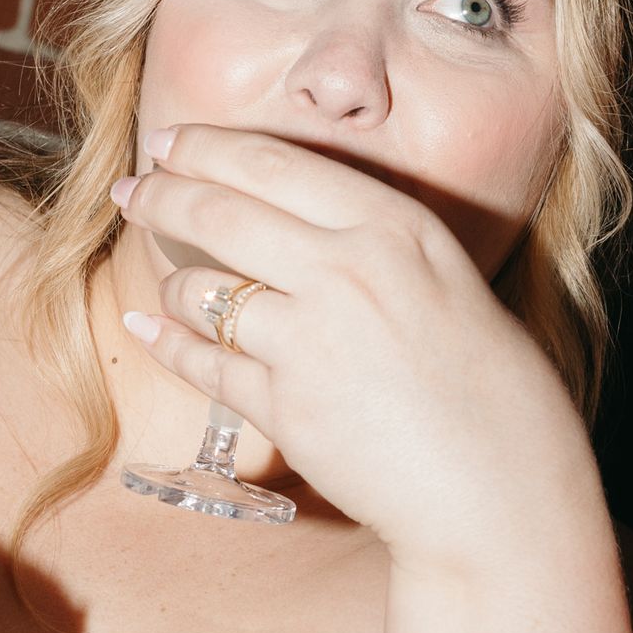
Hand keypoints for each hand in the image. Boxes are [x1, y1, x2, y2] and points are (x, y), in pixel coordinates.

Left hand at [112, 125, 593, 565]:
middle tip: (130, 191)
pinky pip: (204, 365)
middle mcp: (349, 268)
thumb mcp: (449, 284)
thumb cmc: (493, 395)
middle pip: (219, 210)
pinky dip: (168, 345)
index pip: (274, 163)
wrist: (502, 491)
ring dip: (170, 283)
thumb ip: (380, 248)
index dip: (206, 146)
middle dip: (160, 194)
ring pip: (201, 289)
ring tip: (164, 283)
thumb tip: (305, 227)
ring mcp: (312, 339)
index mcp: (396, 227)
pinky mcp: (286, 408)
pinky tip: (146, 331)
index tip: (168, 141)